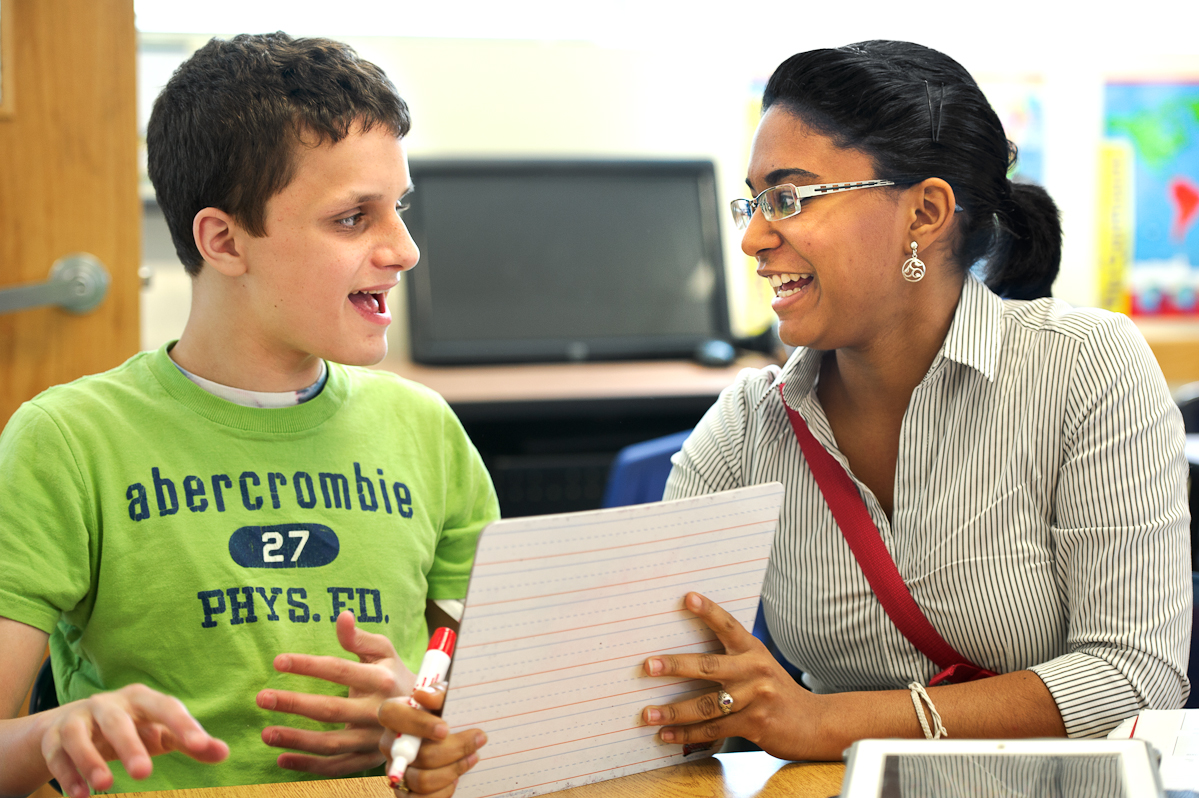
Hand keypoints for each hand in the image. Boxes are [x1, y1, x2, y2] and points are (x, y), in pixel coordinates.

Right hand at [40, 684, 227, 797]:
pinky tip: (80, 796)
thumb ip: (191, 742)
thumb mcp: (161, 733)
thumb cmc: (133, 728)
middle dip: (130, 746)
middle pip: (118, 721)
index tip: (200, 745)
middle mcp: (108, 704)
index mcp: (141, 699)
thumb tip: (224, 753)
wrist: (76, 724)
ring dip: (90, 760)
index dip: (183, 725)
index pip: (166, 707)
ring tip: (105, 785)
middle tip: (144, 774)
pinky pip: (57, 754)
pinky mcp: (55, 737)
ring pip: (79, 735)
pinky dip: (67, 775)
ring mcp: (79, 719)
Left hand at [258, 610, 413, 775]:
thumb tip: (341, 616)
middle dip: (294, 703)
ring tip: (266, 733)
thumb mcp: (384, 652)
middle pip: (331, 710)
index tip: (278, 661)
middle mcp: (380, 711)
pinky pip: (336, 766)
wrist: (424, 713)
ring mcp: (374, 738)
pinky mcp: (369, 759)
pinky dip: (309, 766)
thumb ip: (360, 638)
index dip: (308, 665)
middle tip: (262, 698)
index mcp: (382, 680)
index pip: (340, 670)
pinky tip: (282, 759)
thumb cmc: (394, 675)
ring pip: (331, 743)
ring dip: (296, 740)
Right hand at [378, 686, 485, 797]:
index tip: (445, 728)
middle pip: (417, 754)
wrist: (445, 731)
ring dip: (454, 769)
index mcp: (394, 715)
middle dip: (454, 749)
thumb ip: (438, 693)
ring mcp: (396, 770)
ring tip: (473, 757)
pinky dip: (445, 790)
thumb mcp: (444, 696)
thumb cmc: (444, 710)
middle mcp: (390, 745)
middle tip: (478, 740)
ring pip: (422, 780)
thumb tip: (425, 697)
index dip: (418, 723)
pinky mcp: (405, 792)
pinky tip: (457, 777)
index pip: (392, 715)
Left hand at [641, 592, 820, 759]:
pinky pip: (714, 730)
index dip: (708, 611)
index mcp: (753, 650)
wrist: (815, 723)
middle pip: (709, 666)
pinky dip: (687, 735)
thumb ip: (733, 658)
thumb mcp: (760, 666)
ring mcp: (755, 698)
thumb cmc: (777, 691)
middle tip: (649, 666)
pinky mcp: (754, 724)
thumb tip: (686, 658)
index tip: (687, 598)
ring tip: (648, 714)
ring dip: (673, 711)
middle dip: (675, 665)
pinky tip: (668, 735)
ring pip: (706, 705)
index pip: (728, 626)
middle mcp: (754, 671)